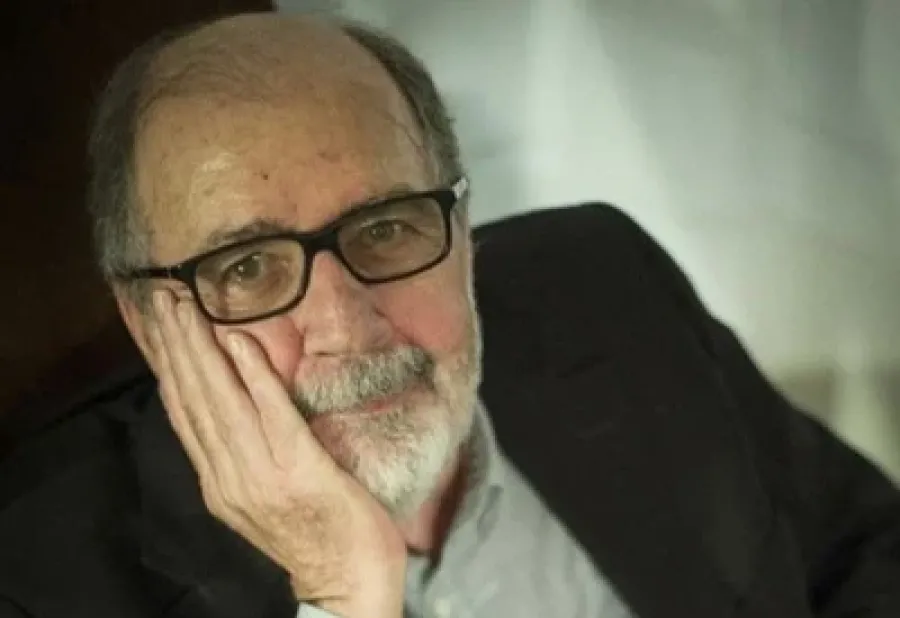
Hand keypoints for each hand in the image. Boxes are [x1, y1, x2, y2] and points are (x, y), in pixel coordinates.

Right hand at [149, 289, 405, 616]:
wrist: (348, 584)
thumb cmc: (317, 535)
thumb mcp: (266, 495)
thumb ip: (246, 453)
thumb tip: (235, 402)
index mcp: (220, 482)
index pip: (185, 413)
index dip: (169, 366)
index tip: (158, 324)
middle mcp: (229, 478)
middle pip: (194, 401)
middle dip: (176, 346)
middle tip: (163, 297)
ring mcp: (259, 477)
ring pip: (220, 402)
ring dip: (202, 350)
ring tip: (186, 308)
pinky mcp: (297, 471)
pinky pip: (271, 414)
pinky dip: (252, 376)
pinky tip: (238, 342)